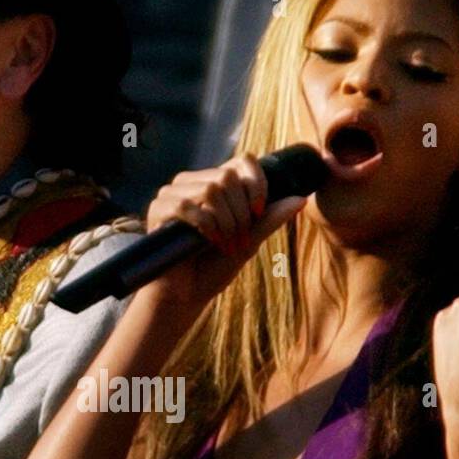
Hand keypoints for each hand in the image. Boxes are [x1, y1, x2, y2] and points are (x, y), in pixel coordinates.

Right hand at [138, 155, 306, 311]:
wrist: (187, 295)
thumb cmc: (215, 268)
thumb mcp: (250, 242)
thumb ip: (271, 219)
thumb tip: (301, 198)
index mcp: (216, 184)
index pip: (242, 162)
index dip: (256, 184)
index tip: (258, 214)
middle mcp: (193, 183)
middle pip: (227, 177)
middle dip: (240, 213)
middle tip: (239, 240)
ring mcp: (173, 194)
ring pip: (209, 188)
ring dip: (225, 222)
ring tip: (225, 244)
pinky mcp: (157, 209)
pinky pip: (185, 204)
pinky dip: (204, 225)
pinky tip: (208, 241)